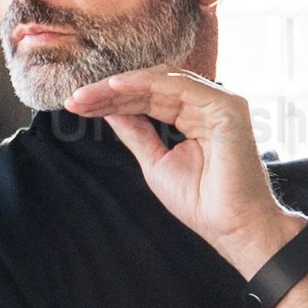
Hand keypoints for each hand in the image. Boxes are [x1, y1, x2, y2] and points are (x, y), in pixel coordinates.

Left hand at [66, 65, 293, 268]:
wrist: (232, 226)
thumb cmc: (202, 202)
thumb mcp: (156, 162)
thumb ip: (137, 133)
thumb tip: (109, 111)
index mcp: (193, 118)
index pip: (147, 100)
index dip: (111, 101)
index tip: (77, 106)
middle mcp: (206, 106)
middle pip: (151, 87)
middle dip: (110, 92)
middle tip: (75, 99)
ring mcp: (219, 103)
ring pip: (162, 81)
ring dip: (121, 86)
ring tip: (87, 96)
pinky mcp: (227, 106)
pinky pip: (180, 86)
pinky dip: (146, 83)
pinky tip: (116, 87)